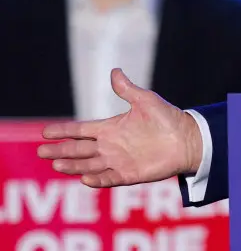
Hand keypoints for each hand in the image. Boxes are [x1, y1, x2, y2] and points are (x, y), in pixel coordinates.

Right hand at [38, 69, 201, 187]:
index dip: (63, 131)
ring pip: (89, 165)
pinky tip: (85, 179)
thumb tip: (114, 71)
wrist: (188, 139)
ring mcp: (118, 161)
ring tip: (56, 163)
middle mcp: (110, 146)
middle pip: (79, 149)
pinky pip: (109, 178)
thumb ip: (127, 89)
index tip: (45, 132)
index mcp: (111, 128)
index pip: (80, 130)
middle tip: (42, 151)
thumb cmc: (168, 118)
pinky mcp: (129, 174)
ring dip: (73, 166)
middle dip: (60, 150)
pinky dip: (97, 179)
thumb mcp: (146, 100)